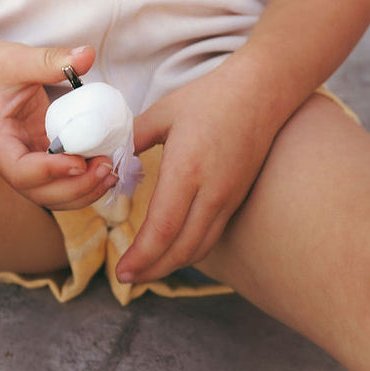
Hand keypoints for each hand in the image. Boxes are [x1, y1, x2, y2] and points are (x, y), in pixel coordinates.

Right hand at [0, 38, 119, 210]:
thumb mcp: (19, 60)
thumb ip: (51, 60)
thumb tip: (87, 54)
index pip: (21, 172)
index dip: (51, 172)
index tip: (80, 162)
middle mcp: (8, 159)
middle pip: (40, 192)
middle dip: (75, 188)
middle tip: (105, 168)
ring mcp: (25, 159)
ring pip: (52, 192)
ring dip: (82, 190)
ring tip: (110, 173)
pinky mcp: (38, 153)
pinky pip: (60, 176)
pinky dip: (82, 178)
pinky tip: (103, 165)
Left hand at [115, 63, 278, 283]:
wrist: (261, 92)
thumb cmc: (209, 97)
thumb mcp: (162, 112)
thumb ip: (132, 138)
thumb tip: (108, 159)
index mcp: (187, 170)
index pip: (162, 229)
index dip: (140, 256)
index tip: (121, 271)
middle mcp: (211, 192)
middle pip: (181, 249)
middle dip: (151, 270)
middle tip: (126, 278)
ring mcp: (229, 198)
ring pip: (199, 248)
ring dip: (171, 264)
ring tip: (146, 269)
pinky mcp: (238, 198)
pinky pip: (212, 236)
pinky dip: (190, 250)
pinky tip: (174, 248)